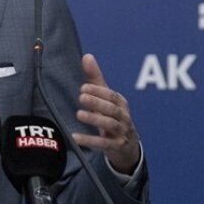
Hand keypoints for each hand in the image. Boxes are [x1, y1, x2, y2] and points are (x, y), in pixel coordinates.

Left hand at [73, 53, 140, 174]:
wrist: (127, 147)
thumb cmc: (112, 117)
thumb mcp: (105, 99)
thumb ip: (95, 79)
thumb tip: (87, 56)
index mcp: (121, 103)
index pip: (111, 95)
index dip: (99, 91)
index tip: (83, 87)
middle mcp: (123, 117)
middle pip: (112, 109)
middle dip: (97, 103)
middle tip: (81, 97)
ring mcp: (121, 132)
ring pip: (110, 125)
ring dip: (94, 119)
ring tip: (79, 114)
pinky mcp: (116, 146)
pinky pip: (104, 143)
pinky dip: (90, 141)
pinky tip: (75, 137)